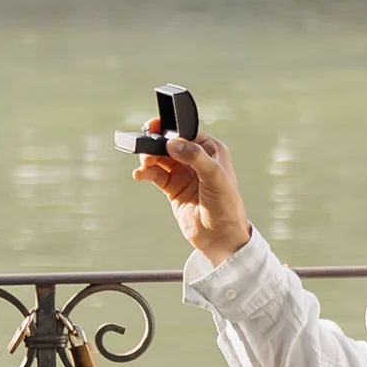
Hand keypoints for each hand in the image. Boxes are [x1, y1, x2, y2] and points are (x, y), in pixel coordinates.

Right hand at [135, 128, 250, 262]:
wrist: (221, 239)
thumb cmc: (226, 206)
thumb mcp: (215, 177)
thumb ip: (195, 157)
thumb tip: (172, 143)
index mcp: (211, 150)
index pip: (187, 132)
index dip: (170, 129)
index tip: (153, 127)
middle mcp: (196, 160)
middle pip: (170, 144)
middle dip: (155, 144)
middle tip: (144, 148)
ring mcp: (184, 174)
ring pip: (160, 159)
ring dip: (149, 158)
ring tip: (144, 164)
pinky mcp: (173, 188)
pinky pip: (156, 175)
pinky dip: (146, 173)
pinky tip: (140, 174)